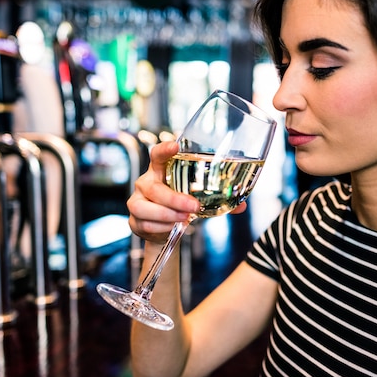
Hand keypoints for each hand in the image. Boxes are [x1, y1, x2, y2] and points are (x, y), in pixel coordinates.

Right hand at [127, 141, 247, 242]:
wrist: (165, 230)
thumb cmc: (181, 206)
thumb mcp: (198, 198)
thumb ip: (218, 200)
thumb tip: (241, 207)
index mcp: (161, 171)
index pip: (158, 154)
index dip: (164, 149)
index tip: (175, 146)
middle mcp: (146, 183)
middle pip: (154, 188)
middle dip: (174, 199)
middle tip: (193, 206)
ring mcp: (137, 201)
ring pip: (144, 207)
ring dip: (167, 215)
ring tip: (184, 219)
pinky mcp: (134, 220)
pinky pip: (144, 223)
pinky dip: (161, 228)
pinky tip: (173, 228)